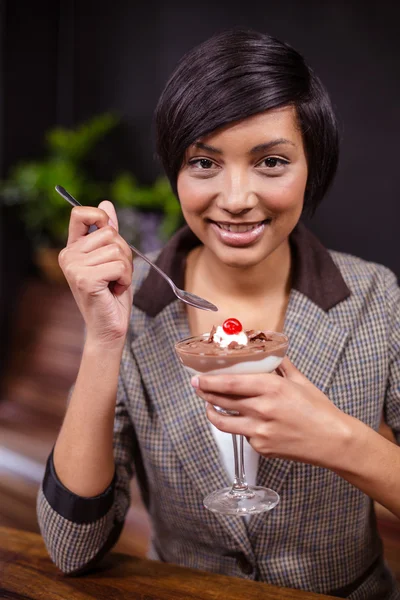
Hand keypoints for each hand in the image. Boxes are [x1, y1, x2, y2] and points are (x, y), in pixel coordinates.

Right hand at [58, 201, 133, 346]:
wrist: (109, 328)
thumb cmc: (111, 295)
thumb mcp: (113, 259)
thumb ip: (108, 233)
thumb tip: (106, 203)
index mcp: (72, 248)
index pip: (80, 213)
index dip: (101, 218)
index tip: (110, 235)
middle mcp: (68, 255)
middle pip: (110, 233)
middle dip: (123, 253)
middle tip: (116, 274)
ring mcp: (74, 267)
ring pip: (117, 250)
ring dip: (125, 268)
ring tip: (114, 284)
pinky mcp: (85, 279)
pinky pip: (119, 265)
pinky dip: (125, 278)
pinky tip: (114, 290)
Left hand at [191, 357, 352, 469]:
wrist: (333, 441)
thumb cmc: (319, 410)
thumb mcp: (300, 381)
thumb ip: (281, 364)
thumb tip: (269, 352)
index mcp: (271, 387)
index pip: (230, 382)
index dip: (209, 381)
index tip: (198, 377)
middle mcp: (262, 409)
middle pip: (222, 400)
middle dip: (205, 393)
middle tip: (197, 387)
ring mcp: (260, 431)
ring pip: (224, 421)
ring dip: (212, 412)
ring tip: (209, 406)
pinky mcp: (261, 447)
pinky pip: (242, 435)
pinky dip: (240, 427)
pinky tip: (243, 421)